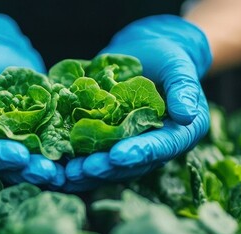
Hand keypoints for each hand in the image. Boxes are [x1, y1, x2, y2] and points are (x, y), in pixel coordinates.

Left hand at [64, 15, 211, 191]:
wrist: (147, 54)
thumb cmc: (168, 57)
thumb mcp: (179, 66)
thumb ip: (184, 88)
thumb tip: (186, 115)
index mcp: (178, 135)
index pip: (160, 148)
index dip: (139, 153)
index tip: (118, 156)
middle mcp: (155, 148)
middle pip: (130, 164)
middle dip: (106, 168)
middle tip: (83, 169)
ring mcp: (130, 147)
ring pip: (109, 166)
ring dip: (86, 172)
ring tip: (65, 173)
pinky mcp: (109, 142)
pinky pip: (92, 155)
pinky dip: (74, 161)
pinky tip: (54, 164)